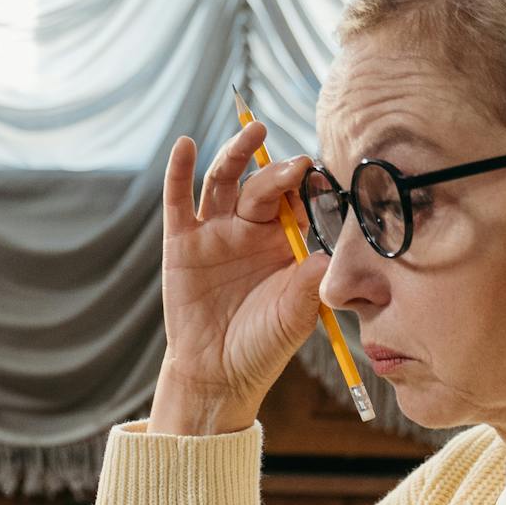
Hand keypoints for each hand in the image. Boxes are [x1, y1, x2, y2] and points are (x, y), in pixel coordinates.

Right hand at [152, 123, 329, 434]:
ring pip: (225, 180)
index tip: (322, 176)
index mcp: (284, 241)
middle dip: (280, 172)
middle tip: (297, 166)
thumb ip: (310, 284)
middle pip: (264, 184)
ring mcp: (215, 230)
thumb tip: (326, 255)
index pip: (298, 200)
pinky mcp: (182, 240)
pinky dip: (180, 170)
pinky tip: (186, 145)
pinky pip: (179, 199)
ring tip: (254, 130)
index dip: (308, 186)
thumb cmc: (263, 345)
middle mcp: (251, 228)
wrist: (219, 374)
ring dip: (238, 152)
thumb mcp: (296, 316)